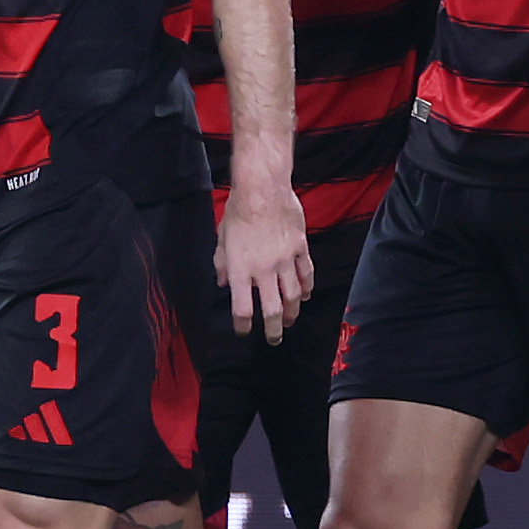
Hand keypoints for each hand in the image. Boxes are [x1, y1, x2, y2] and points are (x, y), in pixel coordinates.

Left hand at [217, 179, 312, 343]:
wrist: (262, 188)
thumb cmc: (238, 211)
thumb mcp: (222, 238)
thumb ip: (222, 263)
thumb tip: (222, 282)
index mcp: (241, 269)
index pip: (242, 309)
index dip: (242, 326)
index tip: (243, 331)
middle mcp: (264, 270)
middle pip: (272, 310)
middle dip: (273, 330)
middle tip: (273, 339)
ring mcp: (285, 260)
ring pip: (293, 295)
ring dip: (292, 312)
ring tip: (289, 321)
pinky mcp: (300, 248)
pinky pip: (307, 274)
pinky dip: (307, 288)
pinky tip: (306, 296)